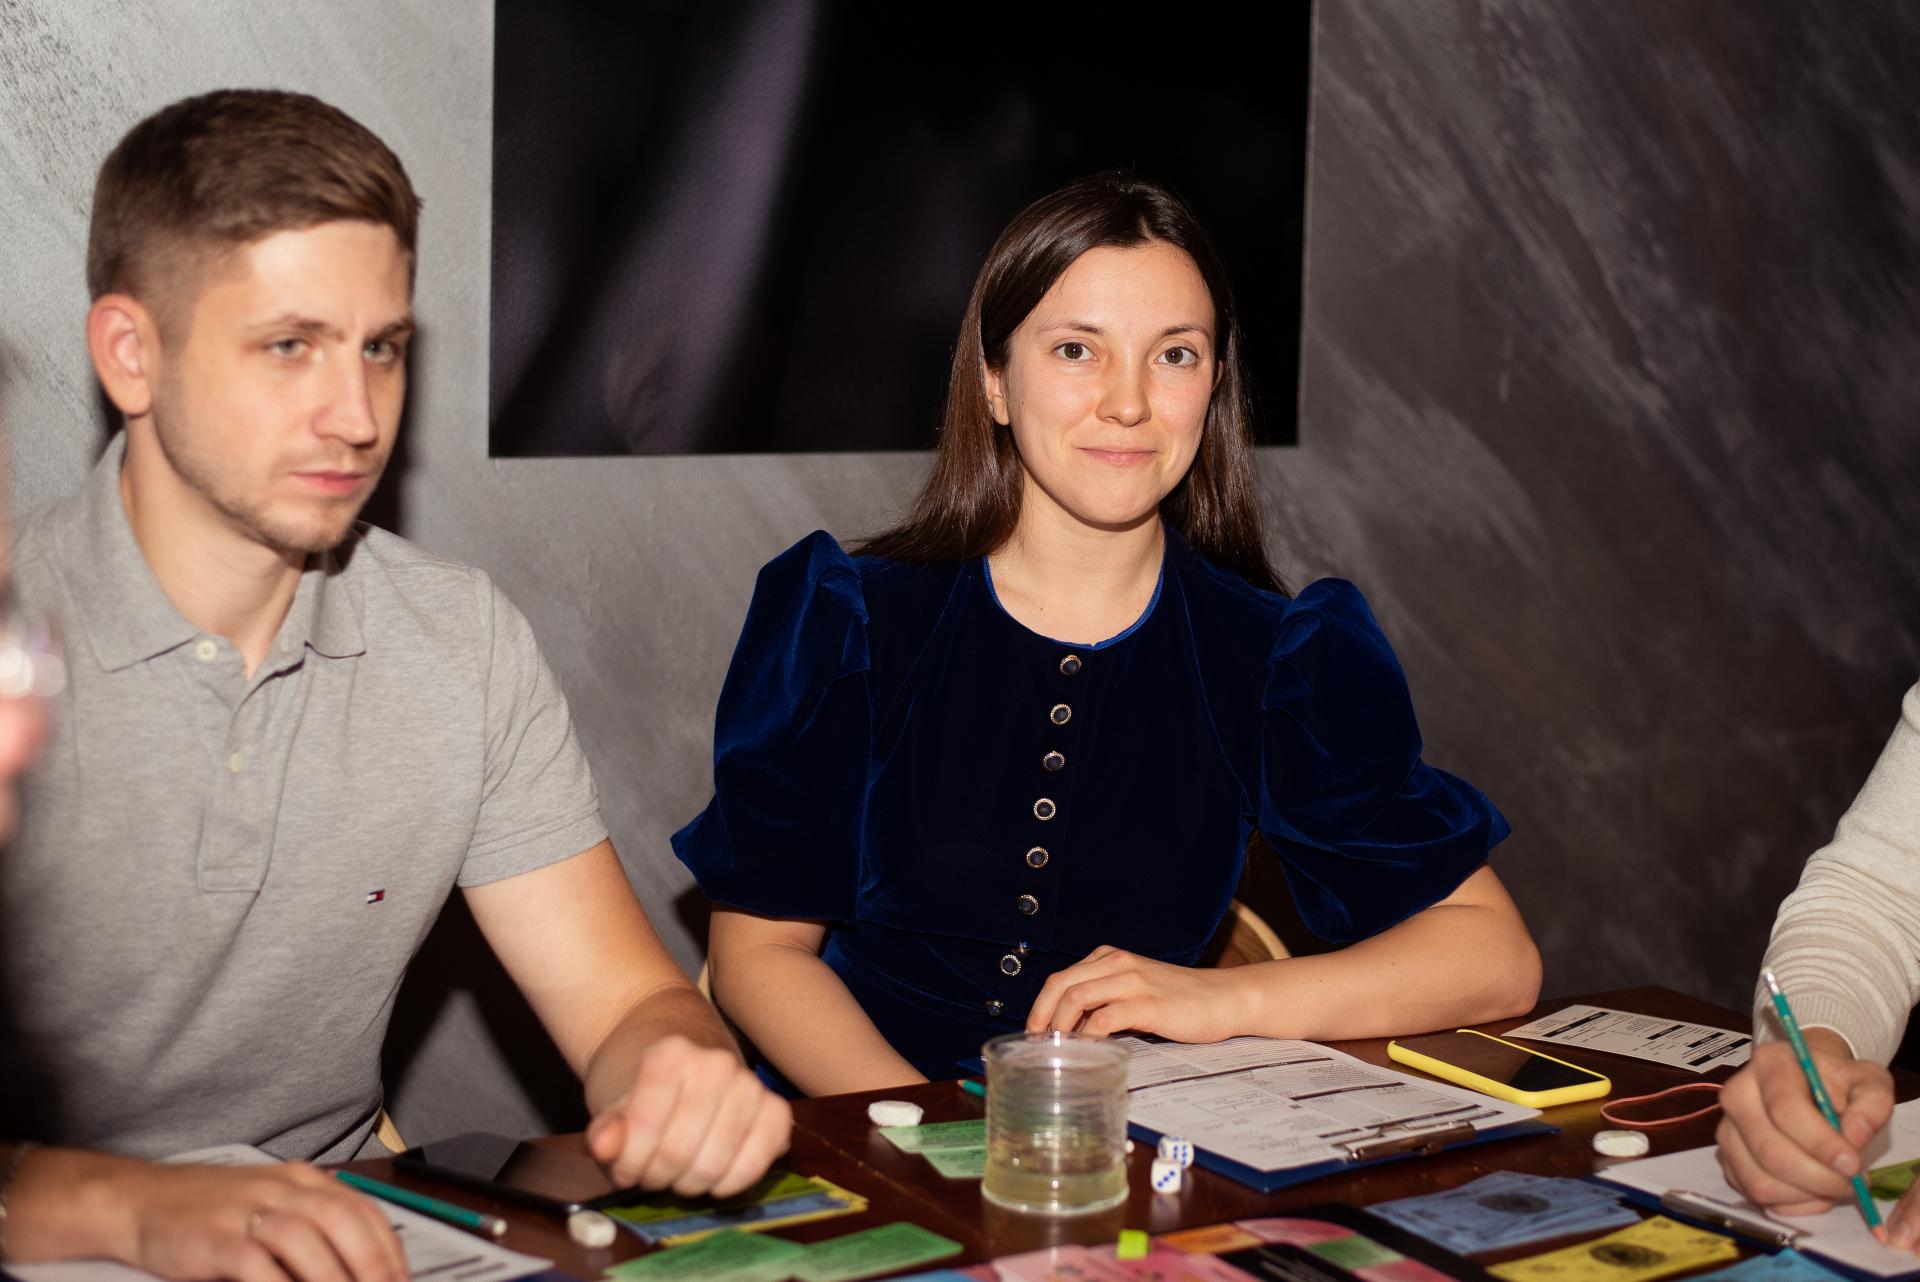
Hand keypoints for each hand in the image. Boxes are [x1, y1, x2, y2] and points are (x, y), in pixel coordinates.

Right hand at [115, 1160, 407, 1281]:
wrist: (138, 1200)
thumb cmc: (210, 1210)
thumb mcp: (271, 1204)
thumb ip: (314, 1225)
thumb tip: (363, 1260)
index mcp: (303, 1179)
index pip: (363, 1210)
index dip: (389, 1250)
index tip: (402, 1280)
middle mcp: (282, 1188)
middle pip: (344, 1221)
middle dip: (373, 1265)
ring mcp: (248, 1210)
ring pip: (307, 1242)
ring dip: (335, 1280)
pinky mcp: (215, 1238)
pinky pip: (257, 1266)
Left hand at [584, 1034, 791, 1197]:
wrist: (684, 1064)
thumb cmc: (645, 1091)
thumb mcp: (612, 1106)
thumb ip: (607, 1128)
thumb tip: (604, 1145)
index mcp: (671, 1053)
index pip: (645, 1126)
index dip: (628, 1161)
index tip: (623, 1167)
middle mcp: (716, 1062)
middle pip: (679, 1152)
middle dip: (657, 1176)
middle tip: (650, 1173)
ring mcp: (751, 1084)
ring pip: (715, 1164)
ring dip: (689, 1183)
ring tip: (676, 1173)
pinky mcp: (777, 1110)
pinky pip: (755, 1163)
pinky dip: (730, 1183)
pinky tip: (712, 1179)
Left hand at [1026, 946, 1252, 1041]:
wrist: (1224, 999)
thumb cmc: (1179, 1001)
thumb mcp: (1136, 991)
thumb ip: (1105, 1001)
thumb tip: (1071, 1029)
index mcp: (1109, 958)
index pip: (1060, 979)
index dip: (1040, 1007)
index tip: (1034, 1034)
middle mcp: (1117, 963)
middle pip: (1060, 984)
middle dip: (1040, 1016)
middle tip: (1035, 1044)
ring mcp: (1132, 982)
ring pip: (1076, 998)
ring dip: (1059, 1026)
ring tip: (1056, 1050)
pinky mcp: (1147, 1004)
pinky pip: (1104, 1018)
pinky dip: (1087, 1036)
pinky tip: (1086, 1052)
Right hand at [1716, 1031, 1891, 1222]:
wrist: (1809, 1083)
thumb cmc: (1837, 1083)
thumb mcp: (1868, 1082)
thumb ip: (1871, 1105)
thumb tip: (1854, 1136)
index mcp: (1770, 1064)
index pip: (1785, 1109)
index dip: (1820, 1143)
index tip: (1853, 1164)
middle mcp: (1737, 1094)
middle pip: (1770, 1151)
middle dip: (1818, 1178)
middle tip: (1853, 1184)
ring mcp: (1727, 1128)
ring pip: (1760, 1180)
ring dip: (1806, 1195)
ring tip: (1835, 1185)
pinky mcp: (1727, 1158)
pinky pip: (1755, 1195)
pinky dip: (1792, 1204)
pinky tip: (1815, 1190)